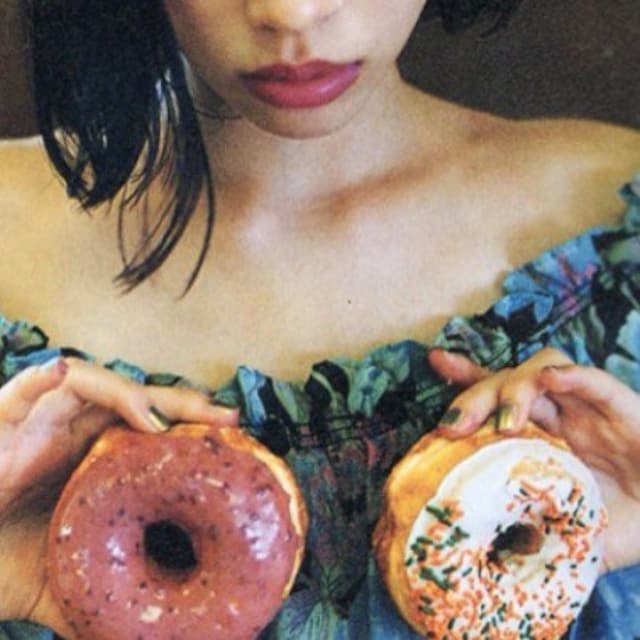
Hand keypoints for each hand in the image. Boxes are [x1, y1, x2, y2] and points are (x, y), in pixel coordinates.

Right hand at [0, 356, 236, 635]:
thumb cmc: (0, 559)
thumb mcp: (60, 580)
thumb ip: (103, 598)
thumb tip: (151, 637)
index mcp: (97, 458)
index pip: (153, 429)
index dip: (192, 428)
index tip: (234, 437)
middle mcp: (75, 432)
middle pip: (138, 401)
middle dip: (183, 404)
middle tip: (225, 417)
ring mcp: (41, 422)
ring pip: (92, 386)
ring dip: (128, 394)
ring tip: (158, 420)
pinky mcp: (1, 421)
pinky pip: (20, 390)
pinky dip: (38, 380)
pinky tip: (56, 372)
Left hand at [428, 346, 639, 572]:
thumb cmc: (618, 528)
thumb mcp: (563, 536)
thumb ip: (526, 539)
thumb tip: (478, 557)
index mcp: (535, 437)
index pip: (494, 397)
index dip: (465, 379)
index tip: (435, 362)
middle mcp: (557, 415)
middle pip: (508, 381)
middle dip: (477, 395)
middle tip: (456, 424)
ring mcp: (588, 409)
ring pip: (544, 371)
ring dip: (518, 388)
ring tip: (507, 421)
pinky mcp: (627, 410)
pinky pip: (596, 383)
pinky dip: (573, 377)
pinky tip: (551, 381)